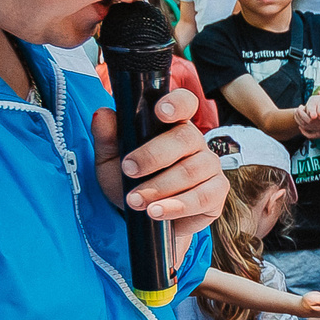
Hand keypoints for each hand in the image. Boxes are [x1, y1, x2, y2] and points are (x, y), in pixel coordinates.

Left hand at [95, 86, 228, 270]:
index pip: (184, 103)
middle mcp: (196, 142)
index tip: (161, 112)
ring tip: (135, 201)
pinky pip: (202, 198)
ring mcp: (210, 167)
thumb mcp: (110, 161)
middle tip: (128, 171)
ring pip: (191, 171)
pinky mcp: (217, 193)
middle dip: (154, 156)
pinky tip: (156, 213)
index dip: (177, 103)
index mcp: (173, 124)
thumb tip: (103, 114)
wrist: (144, 216)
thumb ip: (107, 138)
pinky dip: (177, 206)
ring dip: (159, 188)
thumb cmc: (130, 181)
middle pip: (185, 139)